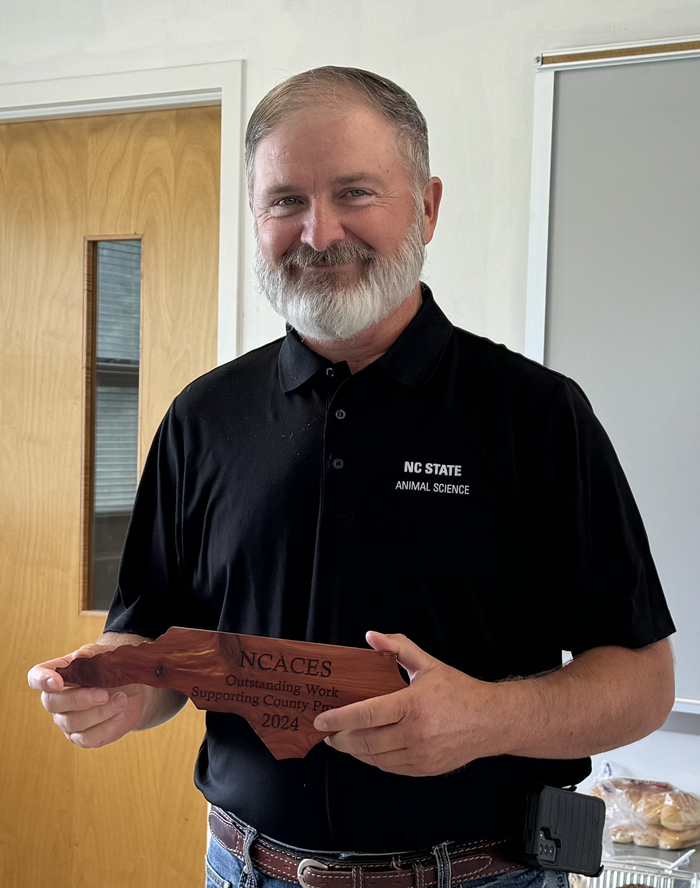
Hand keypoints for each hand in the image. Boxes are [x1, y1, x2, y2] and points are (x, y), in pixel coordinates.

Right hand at [27, 645, 147, 748]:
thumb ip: (93, 655)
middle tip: (104, 694)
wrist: (132, 688)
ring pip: (72, 722)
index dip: (42, 680)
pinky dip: (105, 727)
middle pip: (53, 703)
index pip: (36, 677)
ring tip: (122, 700)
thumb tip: (79, 655)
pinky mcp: (82, 737)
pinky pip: (86, 739)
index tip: (57, 681)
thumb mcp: (107, 656)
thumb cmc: (113, 669)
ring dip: (100, 712)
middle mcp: (57, 700)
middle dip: (80, 699)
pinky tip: (119, 715)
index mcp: (58, 675)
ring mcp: (67, 721)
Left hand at [313, 632, 508, 775]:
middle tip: (327, 732)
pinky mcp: (424, 769)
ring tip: (342, 740)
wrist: (491, 721)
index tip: (321, 719)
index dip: (339, 718)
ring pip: (375, 758)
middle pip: (365, 741)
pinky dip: (373, 759)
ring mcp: (420, 755)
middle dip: (340, 738)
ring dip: (354, 751)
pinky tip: (367, 749)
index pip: (366, 714)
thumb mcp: (428, 664)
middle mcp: (414, 734)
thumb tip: (371, 636)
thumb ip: (398, 647)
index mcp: (412, 705)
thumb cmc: (459, 691)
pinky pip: (389, 767)